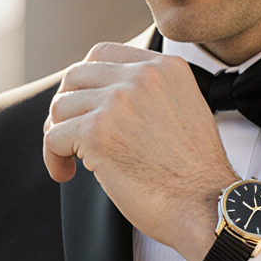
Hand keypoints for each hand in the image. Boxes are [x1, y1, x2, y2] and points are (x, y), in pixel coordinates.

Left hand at [43, 42, 238, 260]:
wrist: (207, 206)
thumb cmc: (195, 174)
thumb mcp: (184, 111)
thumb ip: (151, 94)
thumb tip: (103, 97)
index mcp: (166, 67)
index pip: (104, 53)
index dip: (87, 81)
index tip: (86, 107)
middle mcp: (143, 75)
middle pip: (76, 75)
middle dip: (68, 106)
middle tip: (70, 135)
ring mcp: (119, 101)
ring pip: (61, 106)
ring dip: (60, 134)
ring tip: (71, 160)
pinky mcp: (98, 132)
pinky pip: (53, 137)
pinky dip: (53, 157)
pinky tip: (66, 173)